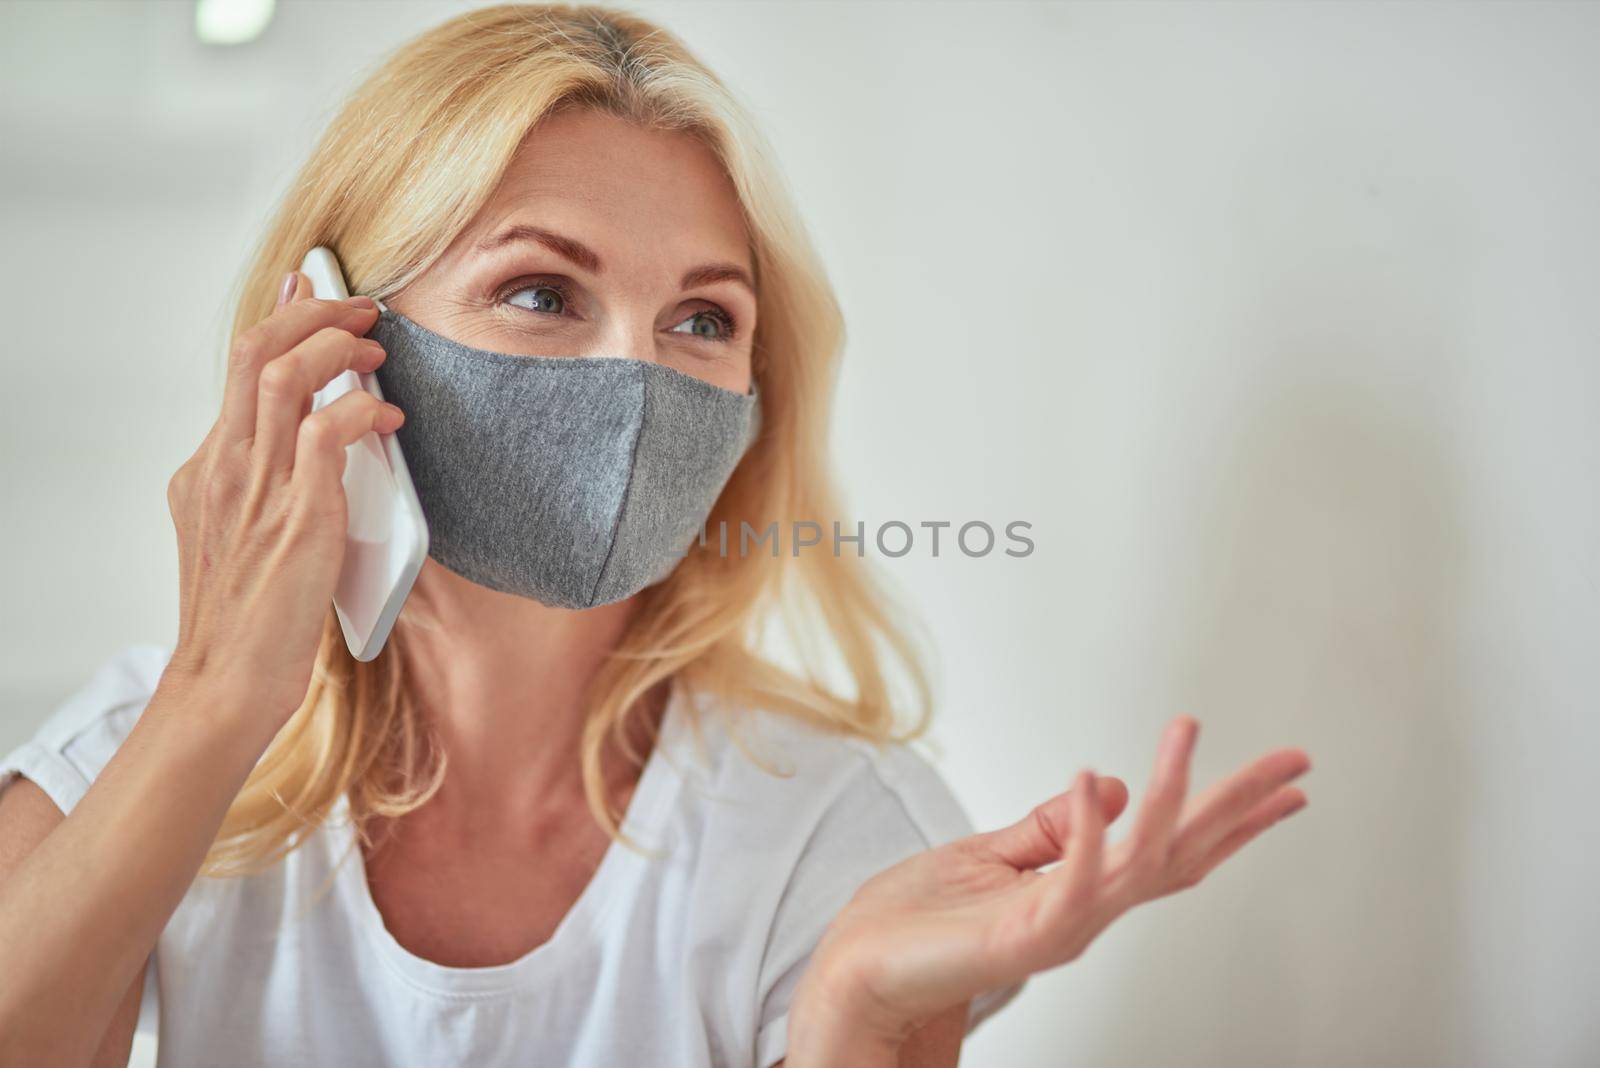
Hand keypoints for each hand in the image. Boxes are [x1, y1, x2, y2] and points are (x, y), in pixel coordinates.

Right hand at [163, 271, 401, 725]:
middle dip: (313, 311)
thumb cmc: (252, 617)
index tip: (312, 284)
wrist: (227, 682)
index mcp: (208, 465)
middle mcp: (223, 465)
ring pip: (284, 376)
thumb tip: (331, 435)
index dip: (280, 314)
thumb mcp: (248, 533)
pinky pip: (326, 435)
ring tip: (376, 352)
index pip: (241, 365)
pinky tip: (388, 419)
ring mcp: (254, 489)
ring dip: (338, 349)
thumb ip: (275, 482)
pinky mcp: (294, 517)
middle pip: (255, 349)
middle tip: (360, 309)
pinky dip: (362, 411)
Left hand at [788, 717, 1309, 1057]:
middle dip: (1239, 807)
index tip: (1283, 787)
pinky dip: (1086, 833)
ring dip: (1170, 794)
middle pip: (1180, 852)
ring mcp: (1059, 926)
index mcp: (1079, 889)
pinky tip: (1096, 780)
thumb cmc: (912, 924)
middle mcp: (1084, 910)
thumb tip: (1106, 783)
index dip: (1229, 818)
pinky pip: (1070, 881)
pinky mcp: (1022, 935)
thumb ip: (1049, 829)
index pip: (1171, 849)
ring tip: (1187, 732)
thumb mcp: (989, 855)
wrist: (856, 977)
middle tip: (1295, 762)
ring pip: (1140, 859)